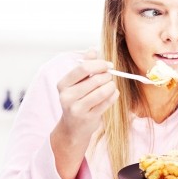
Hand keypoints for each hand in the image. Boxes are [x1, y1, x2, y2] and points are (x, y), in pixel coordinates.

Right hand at [51, 49, 118, 178]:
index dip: (99, 64)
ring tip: (111, 85)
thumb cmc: (77, 101)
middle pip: (95, 79)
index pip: (83, 68)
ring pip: (102, 91)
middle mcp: (67, 96)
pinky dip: (114, 95)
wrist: (73, 128)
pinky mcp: (89, 118)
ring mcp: (77, 108)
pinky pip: (107, 102)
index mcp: (63, 84)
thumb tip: (92, 50)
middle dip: (107, 75)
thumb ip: (84, 66)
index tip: (108, 65)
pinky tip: (113, 93)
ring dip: (111, 85)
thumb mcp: (76, 83)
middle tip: (110, 76)